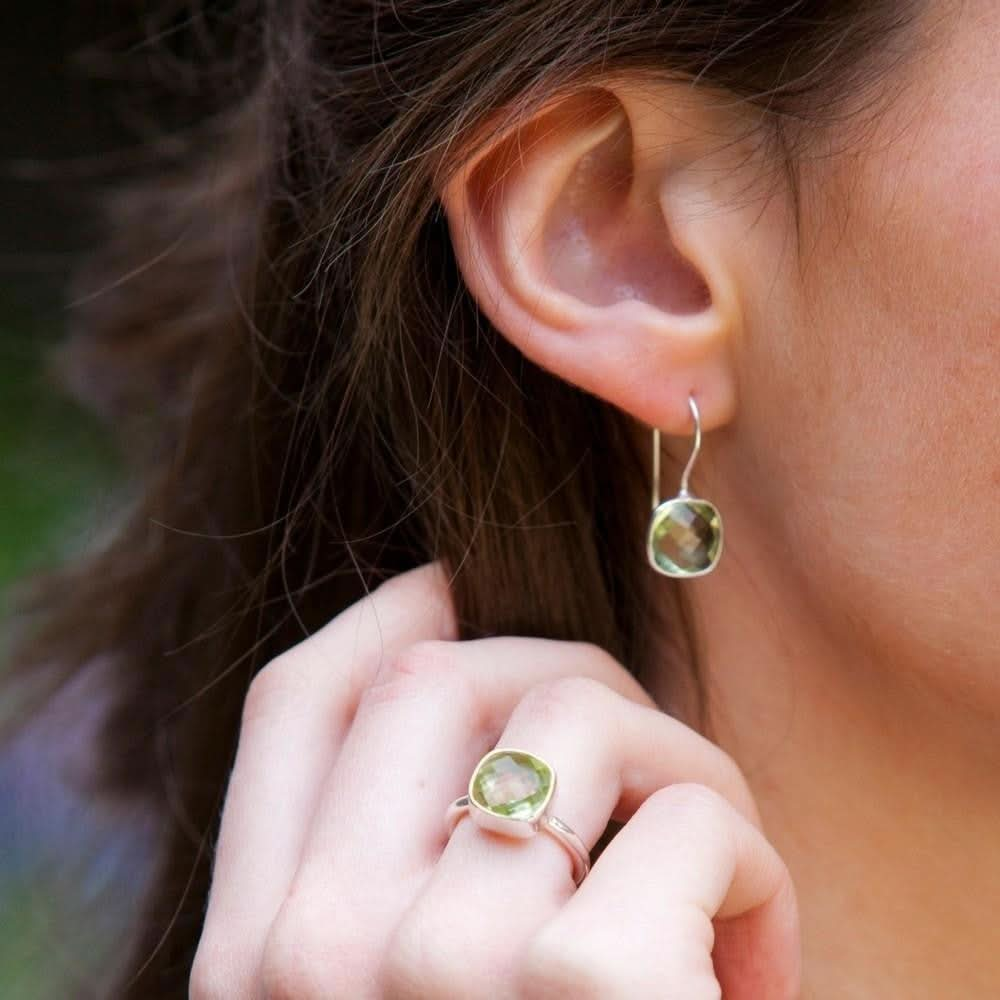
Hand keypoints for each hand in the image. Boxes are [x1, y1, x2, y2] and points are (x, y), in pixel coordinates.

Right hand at [190, 562, 799, 998]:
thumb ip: (392, 873)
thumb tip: (462, 674)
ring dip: (680, 763)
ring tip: (718, 867)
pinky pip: (694, 815)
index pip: (296, 702)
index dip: (385, 614)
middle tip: (641, 751)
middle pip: (441, 674)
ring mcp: (440, 970)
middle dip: (561, 668)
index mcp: (256, 967)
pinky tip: (759, 969)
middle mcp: (317, 957)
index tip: (455, 583)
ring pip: (577, 712)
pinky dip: (750, 865)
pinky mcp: (586, 994)